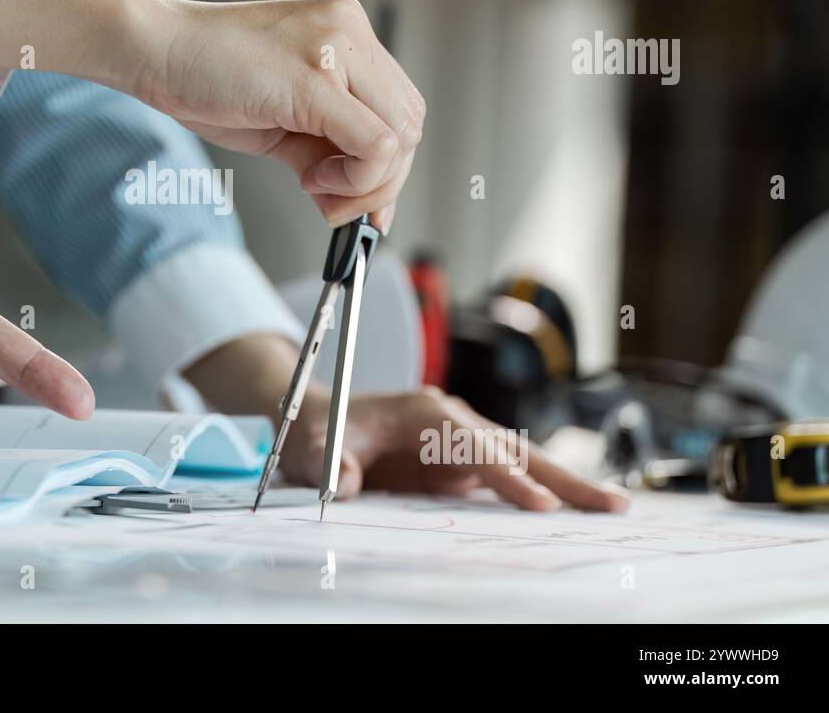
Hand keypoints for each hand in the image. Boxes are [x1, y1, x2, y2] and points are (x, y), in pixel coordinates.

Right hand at [0, 0, 422, 231]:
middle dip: (383, 180)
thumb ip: (327, 150)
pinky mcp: (316, 78)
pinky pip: (375, 145)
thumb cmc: (203, 77)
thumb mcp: (281, 118)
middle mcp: (350, 30)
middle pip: (410, 123)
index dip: (389, 163)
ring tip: (317, 189)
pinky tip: (311, 180)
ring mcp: (337, 49)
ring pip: (401, 136)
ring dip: (367, 183)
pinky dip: (354, 179)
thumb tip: (365, 201)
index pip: (400, 106)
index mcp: (345, 32)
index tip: (360, 197)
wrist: (152, 47)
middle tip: (338, 204)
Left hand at [278, 388, 628, 511]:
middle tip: (611, 505)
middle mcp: (449, 421)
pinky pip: (505, 477)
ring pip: (519, 461)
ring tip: (610, 508)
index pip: (472, 445)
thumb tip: (344, 483)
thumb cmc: (318, 430)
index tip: (539, 506)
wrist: (318, 421)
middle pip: (514, 447)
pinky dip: (539, 491)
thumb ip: (327, 464)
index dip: (505, 476)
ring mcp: (458, 440)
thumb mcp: (310, 447)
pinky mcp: (457, 462)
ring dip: (562, 485)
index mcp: (421, 411)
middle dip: (561, 477)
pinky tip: (569, 510)